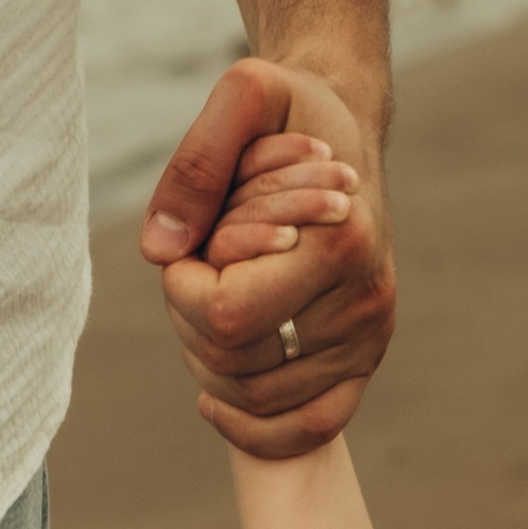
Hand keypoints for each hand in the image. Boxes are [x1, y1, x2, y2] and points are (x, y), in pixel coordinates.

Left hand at [139, 55, 395, 455]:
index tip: (195, 237)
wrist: (347, 134)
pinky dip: (251, 430)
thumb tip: (159, 250)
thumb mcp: (244, 97)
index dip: (183, 283)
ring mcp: (368, 341)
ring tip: (216, 297)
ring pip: (254, 398)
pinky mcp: (363, 366)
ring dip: (208, 355)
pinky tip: (213, 397)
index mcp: (341, 240)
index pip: (224, 313)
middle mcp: (365, 300)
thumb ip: (197, 162)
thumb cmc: (290, 113)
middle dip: (189, 316)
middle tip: (200, 265)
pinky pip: (308, 432)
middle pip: (232, 359)